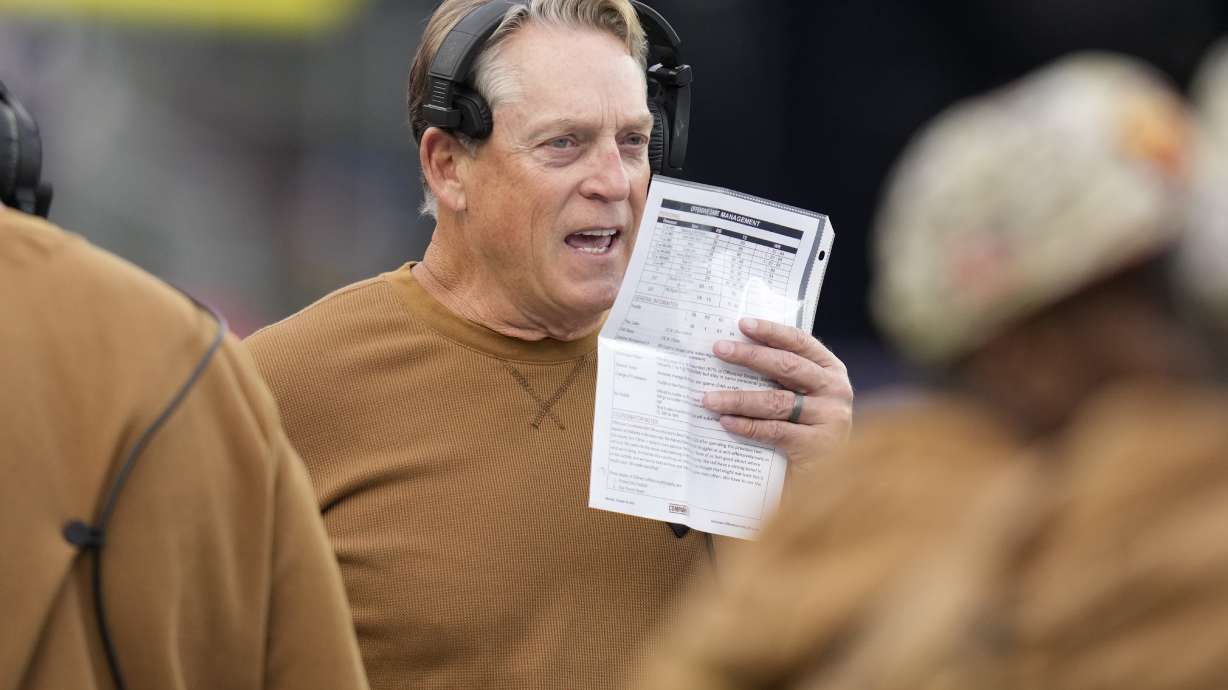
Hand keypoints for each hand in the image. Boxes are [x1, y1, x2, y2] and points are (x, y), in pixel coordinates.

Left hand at [702, 317, 853, 479]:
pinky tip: (725, 422)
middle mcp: (835, 390)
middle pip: (786, 367)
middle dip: (749, 356)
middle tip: (719, 349)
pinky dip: (747, 425)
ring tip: (709, 397)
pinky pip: (774, 430)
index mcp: (831, 371)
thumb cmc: (807, 430)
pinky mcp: (818, 445)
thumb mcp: (803, 397)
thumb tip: (736, 352)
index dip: (771, 332)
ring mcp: (830, 418)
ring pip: (776, 401)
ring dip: (738, 398)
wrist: (829, 477)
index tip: (743, 324)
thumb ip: (782, 377)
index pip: (801, 342)